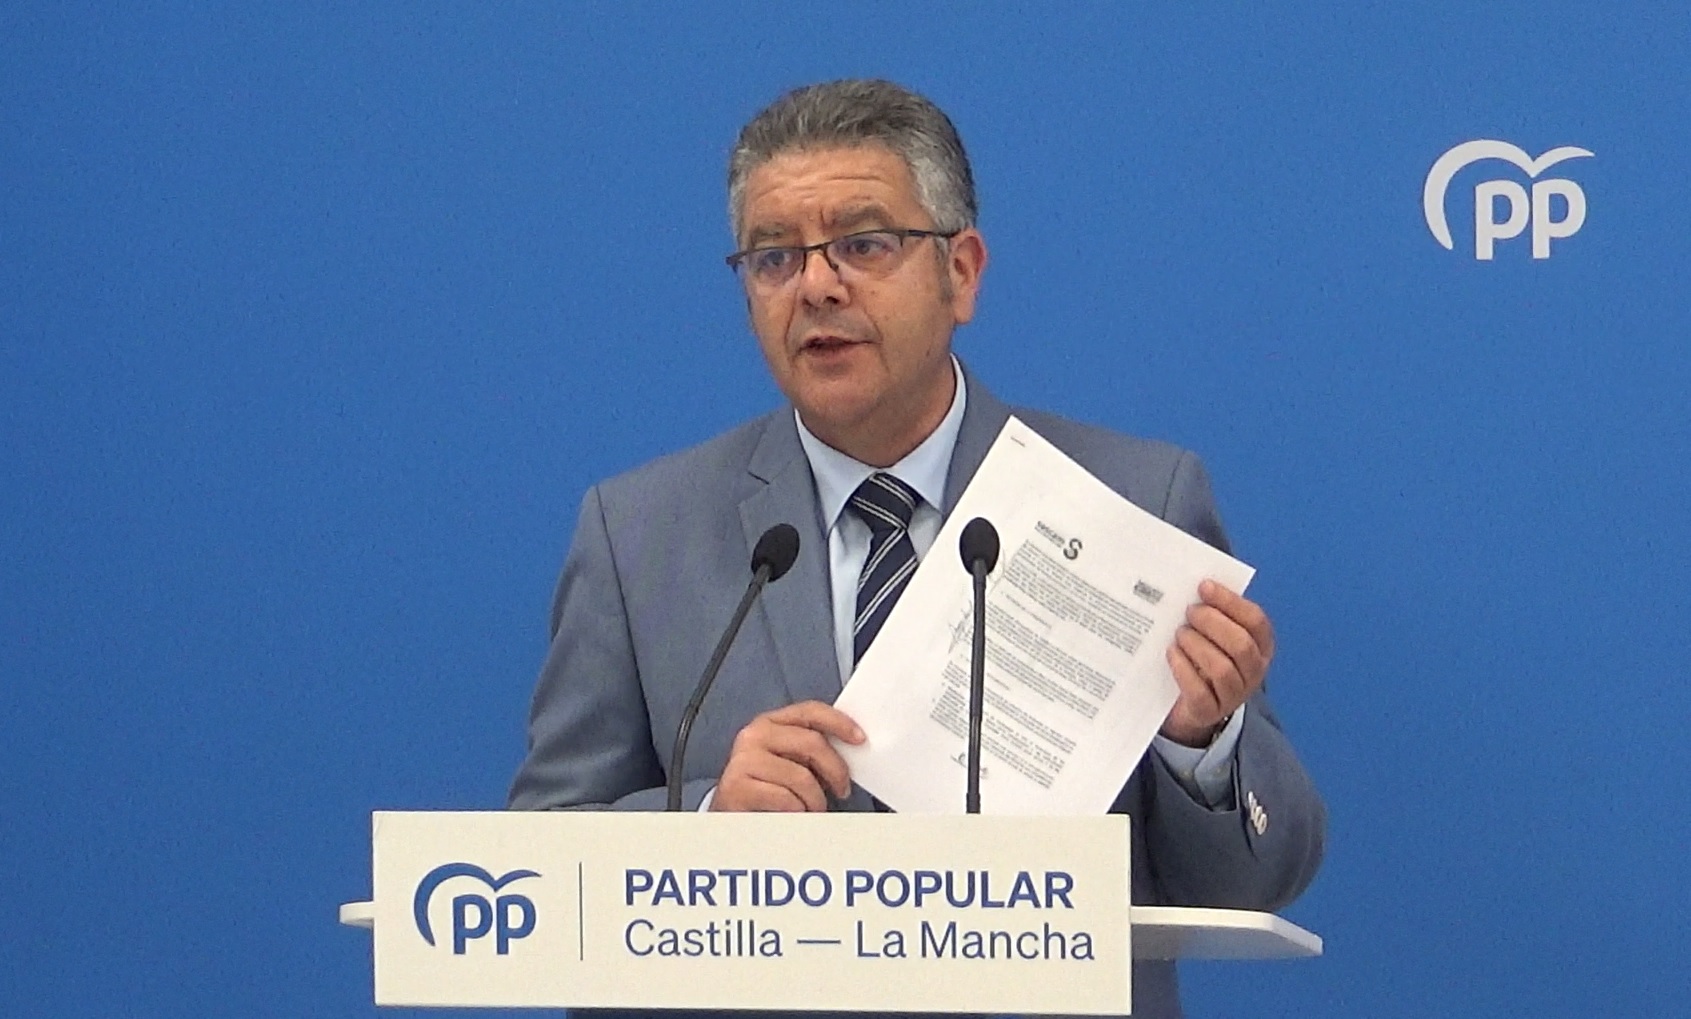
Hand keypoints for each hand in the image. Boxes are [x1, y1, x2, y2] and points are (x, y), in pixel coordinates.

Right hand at [710, 701, 864, 811]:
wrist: (731, 817)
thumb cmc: (767, 789)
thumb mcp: (791, 762)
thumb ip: (812, 750)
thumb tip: (849, 748)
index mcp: (771, 723)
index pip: (810, 711)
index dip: (839, 722)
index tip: (859, 739)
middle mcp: (755, 735)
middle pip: (812, 743)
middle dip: (835, 770)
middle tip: (842, 790)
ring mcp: (744, 759)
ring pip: (801, 777)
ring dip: (815, 800)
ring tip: (812, 808)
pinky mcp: (738, 786)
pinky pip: (786, 799)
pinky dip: (798, 811)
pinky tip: (793, 814)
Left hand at [1161, 580, 1274, 746]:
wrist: (1190, 705)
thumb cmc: (1203, 659)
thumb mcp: (1215, 635)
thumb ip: (1214, 613)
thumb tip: (1198, 585)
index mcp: (1261, 647)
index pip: (1255, 621)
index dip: (1230, 601)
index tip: (1204, 586)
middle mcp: (1254, 672)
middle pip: (1241, 644)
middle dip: (1213, 623)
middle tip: (1189, 611)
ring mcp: (1234, 695)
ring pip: (1222, 669)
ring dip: (1197, 646)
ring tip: (1180, 634)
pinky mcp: (1209, 712)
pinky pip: (1200, 691)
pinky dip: (1183, 669)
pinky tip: (1172, 653)